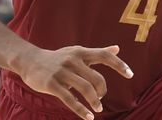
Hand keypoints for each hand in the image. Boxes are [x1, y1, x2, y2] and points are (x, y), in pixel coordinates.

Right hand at [16, 44, 132, 119]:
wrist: (30, 61)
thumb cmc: (58, 58)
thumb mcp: (78, 53)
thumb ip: (98, 52)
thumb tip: (117, 48)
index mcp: (81, 52)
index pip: (104, 55)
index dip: (119, 64)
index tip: (130, 75)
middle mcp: (73, 60)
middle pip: (96, 78)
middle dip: (102, 91)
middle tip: (101, 99)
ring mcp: (62, 72)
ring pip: (85, 89)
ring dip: (94, 102)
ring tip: (97, 110)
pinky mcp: (52, 84)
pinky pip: (70, 99)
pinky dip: (81, 110)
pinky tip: (88, 117)